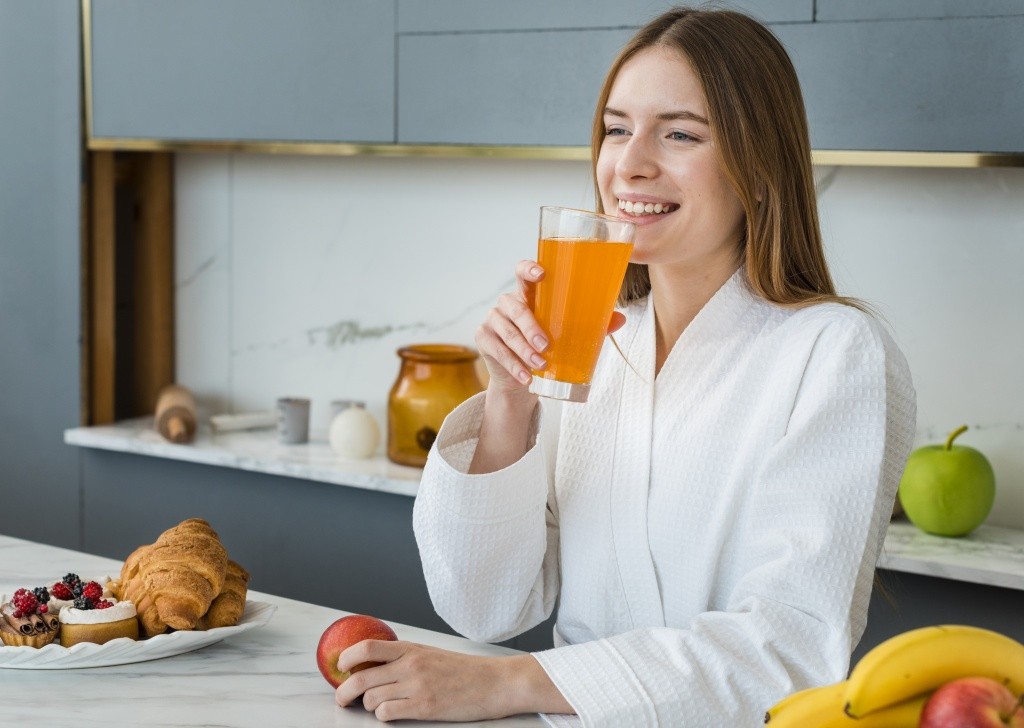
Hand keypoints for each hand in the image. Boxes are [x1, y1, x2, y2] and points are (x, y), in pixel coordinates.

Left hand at [334, 640, 563, 721]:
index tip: (339, 667)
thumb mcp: (431, 654)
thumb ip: (405, 658)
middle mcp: (410, 665)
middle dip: (344, 691)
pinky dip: (383, 715)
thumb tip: (374, 665)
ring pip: (371, 698)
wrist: (495, 682)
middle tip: (342, 699)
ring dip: (368, 705)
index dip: (346, 658)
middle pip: (361, 677)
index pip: (367, 647)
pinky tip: (392, 713)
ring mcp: (417, 686)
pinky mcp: (424, 707)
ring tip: (376, 706)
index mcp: (411, 649)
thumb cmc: (464, 671)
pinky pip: (387, 713)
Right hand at [476, 260, 626, 399]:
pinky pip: (497, 351)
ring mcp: (492, 320)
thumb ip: (591, 326)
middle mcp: (508, 303)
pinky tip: (525, 377)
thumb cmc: (546, 348)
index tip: (541, 274)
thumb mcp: (568, 335)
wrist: (522, 378)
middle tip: (546, 344)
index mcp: (528, 295)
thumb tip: (620, 318)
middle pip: (515, 307)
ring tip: (541, 365)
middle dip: (531, 327)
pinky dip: (513, 365)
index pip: (522, 272)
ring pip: (507, 332)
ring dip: (524, 350)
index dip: (529, 269)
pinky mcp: (483, 339)